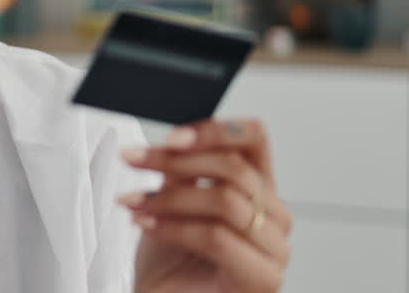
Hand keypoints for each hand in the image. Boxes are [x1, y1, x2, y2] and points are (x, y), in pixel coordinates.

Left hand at [120, 119, 291, 292]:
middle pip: (236, 169)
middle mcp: (273, 217)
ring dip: (169, 197)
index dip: (215, 130)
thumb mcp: (173, 202)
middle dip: (175, 161)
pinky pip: (217, 237)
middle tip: (134, 161)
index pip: (254, 139)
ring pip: (225, 200)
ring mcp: (274, 250)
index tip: (171, 137)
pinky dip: (173, 227)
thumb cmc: (170, 264)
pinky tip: (146, 224)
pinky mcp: (263, 279)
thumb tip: (177, 138)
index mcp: (258, 190)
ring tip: (135, 202)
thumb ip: (183, 170)